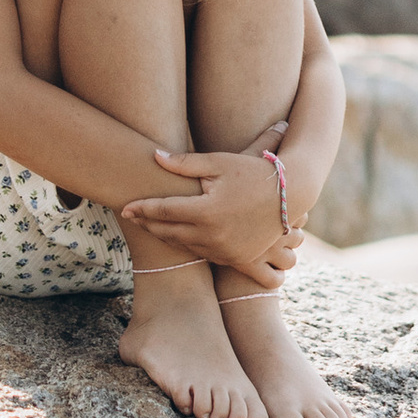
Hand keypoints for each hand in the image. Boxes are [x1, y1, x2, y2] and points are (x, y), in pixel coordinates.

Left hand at [118, 143, 296, 279]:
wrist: (291, 193)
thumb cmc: (253, 171)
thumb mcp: (218, 162)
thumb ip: (185, 163)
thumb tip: (154, 156)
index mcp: (205, 211)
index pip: (163, 211)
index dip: (142, 208)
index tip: (125, 206)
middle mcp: (213, 236)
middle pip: (170, 233)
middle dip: (148, 225)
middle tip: (133, 217)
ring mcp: (227, 251)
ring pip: (186, 247)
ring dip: (167, 238)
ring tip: (153, 228)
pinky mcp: (240, 260)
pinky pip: (209, 261)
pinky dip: (192, 251)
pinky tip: (183, 244)